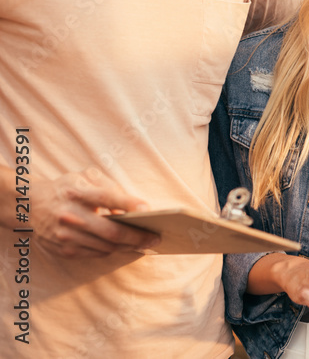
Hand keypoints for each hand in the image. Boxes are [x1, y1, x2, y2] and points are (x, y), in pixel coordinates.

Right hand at [30, 167, 158, 258]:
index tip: (148, 210)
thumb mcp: (86, 176)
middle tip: (156, 237)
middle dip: (137, 236)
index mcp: (76, 192)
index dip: (129, 204)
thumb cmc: (66, 188)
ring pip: (106, 246)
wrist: (29, 205)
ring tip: (146, 243)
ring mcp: (65, 236)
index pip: (107, 198)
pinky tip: (125, 246)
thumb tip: (133, 208)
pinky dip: (113, 250)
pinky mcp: (63, 250)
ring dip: (128, 246)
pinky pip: (96, 253)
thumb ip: (111, 188)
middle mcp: (70, 215)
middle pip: (110, 231)